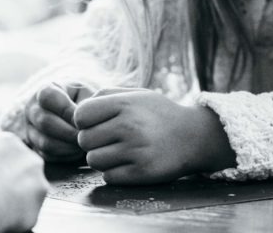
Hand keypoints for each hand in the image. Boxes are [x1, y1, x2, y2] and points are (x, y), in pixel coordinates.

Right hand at [24, 81, 95, 161]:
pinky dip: (66, 155)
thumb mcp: (86, 92)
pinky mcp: (34, 146)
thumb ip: (88, 102)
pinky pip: (48, 155)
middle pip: (45, 122)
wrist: (71, 110)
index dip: (66, 109)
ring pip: (45, 142)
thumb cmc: (82, 98)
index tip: (83, 118)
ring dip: (69, 146)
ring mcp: (30, 129)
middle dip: (70, 132)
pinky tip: (78, 149)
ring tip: (85, 143)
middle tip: (88, 135)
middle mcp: (32, 109)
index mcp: (45, 90)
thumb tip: (87, 119)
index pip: (47, 97)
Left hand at [74, 89, 235, 184]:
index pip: (80, 115)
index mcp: (125, 104)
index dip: (84, 120)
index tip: (97, 123)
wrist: (194, 136)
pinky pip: (108, 177)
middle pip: (84, 140)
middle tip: (110, 139)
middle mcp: (129, 126)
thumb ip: (106, 95)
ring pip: (93, 160)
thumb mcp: (137, 94)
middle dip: (93, 141)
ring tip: (119, 151)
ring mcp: (135, 151)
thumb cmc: (159, 114)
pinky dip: (114, 172)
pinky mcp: (141, 173)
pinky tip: (128, 163)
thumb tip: (78, 111)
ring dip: (102, 158)